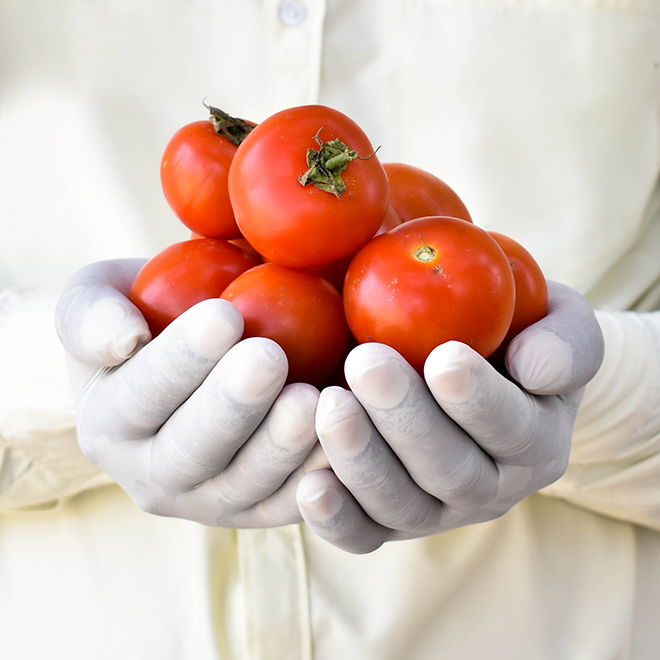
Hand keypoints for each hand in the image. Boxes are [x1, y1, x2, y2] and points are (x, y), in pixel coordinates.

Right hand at [56, 259, 326, 526]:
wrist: (199, 361)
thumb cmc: (153, 314)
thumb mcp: (100, 297)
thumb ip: (90, 314)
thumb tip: (122, 340)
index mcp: (109, 424)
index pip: (140, 395)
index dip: (179, 361)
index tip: (223, 315)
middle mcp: (154, 476)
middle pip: (192, 451)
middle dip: (231, 406)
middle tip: (268, 357)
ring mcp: (210, 501)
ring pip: (245, 485)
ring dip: (279, 446)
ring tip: (312, 398)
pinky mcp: (259, 510)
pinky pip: (290, 502)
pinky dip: (318, 475)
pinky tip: (345, 434)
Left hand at [297, 281, 603, 552]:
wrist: (478, 370)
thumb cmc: (512, 334)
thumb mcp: (558, 323)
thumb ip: (566, 341)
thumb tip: (536, 369)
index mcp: (535, 439)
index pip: (513, 428)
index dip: (479, 401)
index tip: (444, 358)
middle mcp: (491, 487)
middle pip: (451, 471)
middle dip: (406, 420)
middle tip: (366, 363)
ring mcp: (437, 510)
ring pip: (403, 504)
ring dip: (363, 460)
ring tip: (328, 404)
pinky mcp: (390, 520)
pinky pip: (365, 533)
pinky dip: (337, 518)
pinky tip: (308, 486)